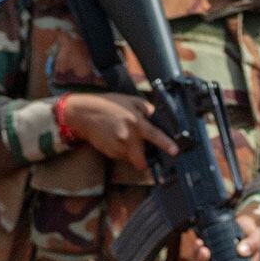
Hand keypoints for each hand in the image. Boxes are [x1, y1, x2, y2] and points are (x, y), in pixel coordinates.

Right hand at [57, 93, 178, 170]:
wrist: (84, 113)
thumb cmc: (108, 105)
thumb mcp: (131, 100)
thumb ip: (147, 109)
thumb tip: (157, 117)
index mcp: (136, 123)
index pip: (155, 135)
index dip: (166, 145)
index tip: (175, 152)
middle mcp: (128, 137)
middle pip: (141, 160)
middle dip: (144, 158)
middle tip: (142, 149)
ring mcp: (117, 147)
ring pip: (131, 158)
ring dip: (131, 153)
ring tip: (124, 137)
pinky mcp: (109, 152)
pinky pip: (121, 156)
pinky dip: (121, 151)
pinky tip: (115, 139)